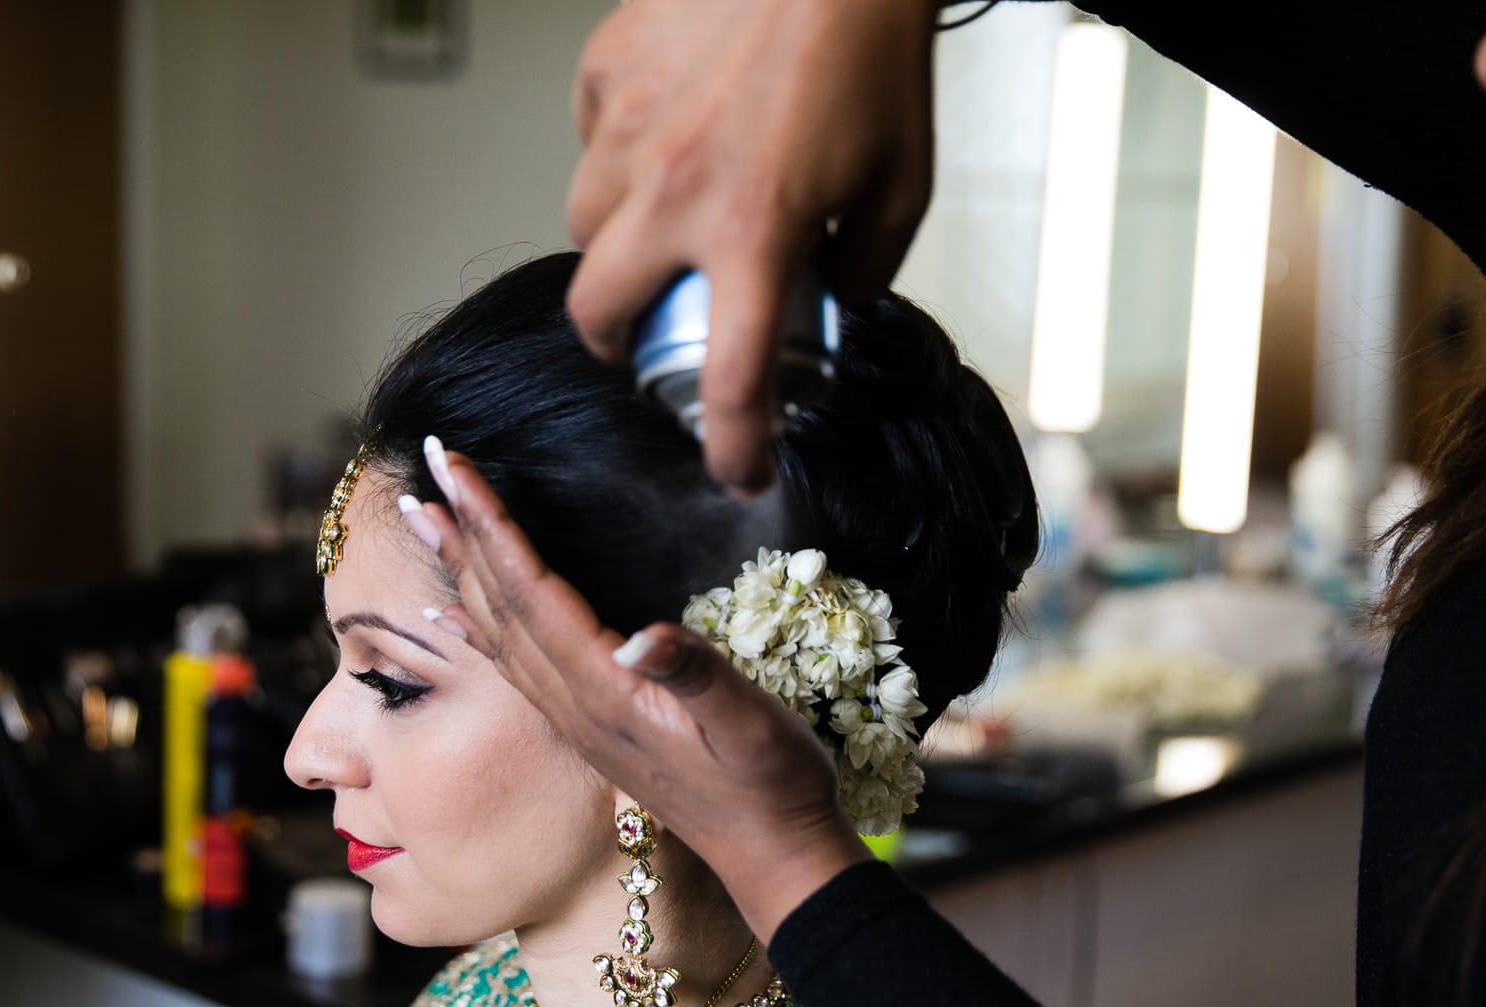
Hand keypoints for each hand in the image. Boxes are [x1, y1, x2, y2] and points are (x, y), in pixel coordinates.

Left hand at [410, 444, 869, 942]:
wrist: (772, 859)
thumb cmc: (771, 787)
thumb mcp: (749, 727)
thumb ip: (695, 677)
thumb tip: (644, 637)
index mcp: (606, 690)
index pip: (532, 591)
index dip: (491, 524)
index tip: (452, 466)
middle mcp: (577, 702)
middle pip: (500, 604)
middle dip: (460, 531)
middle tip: (422, 465)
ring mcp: (579, 719)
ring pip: (500, 631)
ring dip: (461, 569)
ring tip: (426, 519)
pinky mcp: (592, 729)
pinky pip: (515, 666)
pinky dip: (479, 628)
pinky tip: (455, 617)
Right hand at [564, 0, 938, 494]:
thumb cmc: (876, 57)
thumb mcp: (902, 187)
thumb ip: (862, 266)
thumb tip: (829, 301)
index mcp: (754, 232)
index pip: (728, 381)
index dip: (733, 447)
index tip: (738, 471)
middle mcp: (674, 191)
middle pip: (597, 316)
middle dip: (618, 348)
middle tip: (649, 342)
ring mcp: (628, 129)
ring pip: (583, 225)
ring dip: (615, 248)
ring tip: (663, 227)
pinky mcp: (608, 70)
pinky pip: (592, 140)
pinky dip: (620, 157)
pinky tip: (669, 138)